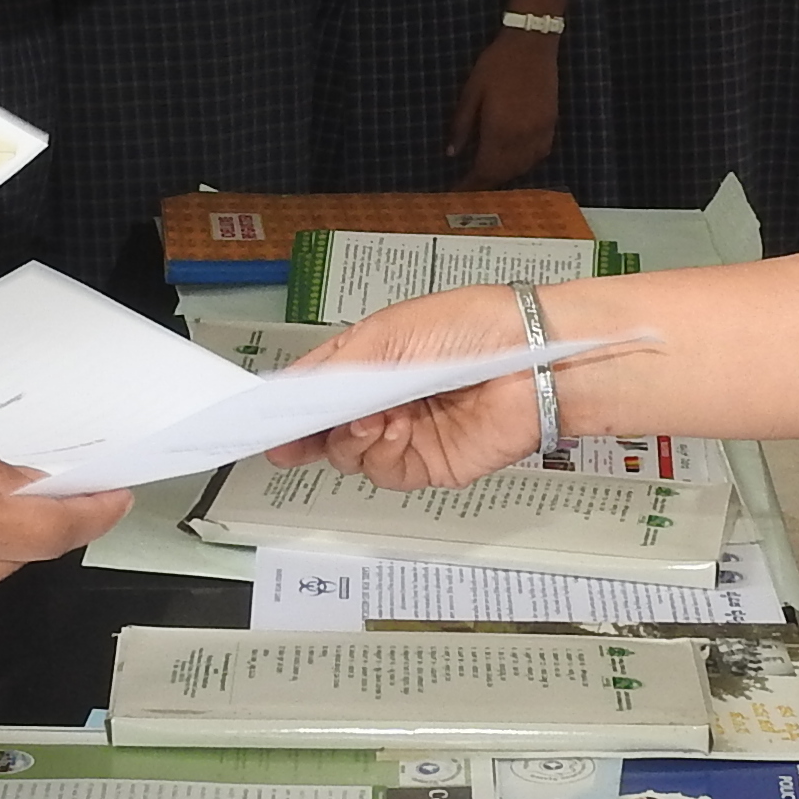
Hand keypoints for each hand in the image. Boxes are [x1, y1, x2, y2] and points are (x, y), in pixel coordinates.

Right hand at [273, 284, 551, 485]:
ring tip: (378, 414)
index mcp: (371, 360)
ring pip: (350, 456)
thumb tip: (296, 398)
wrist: (534, 358)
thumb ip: (337, 369)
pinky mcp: (430, 463)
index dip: (289, 408)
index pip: (316, 389)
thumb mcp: (389, 333)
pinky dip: (385, 453)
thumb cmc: (472, 327)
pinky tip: (400, 427)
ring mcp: (406, 433)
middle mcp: (385, 399)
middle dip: (315, 429)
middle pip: (325, 432)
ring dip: (354, 438)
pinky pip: (386, 471)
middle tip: (311, 424)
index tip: (264, 422)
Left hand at [443, 25, 559, 183]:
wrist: (531, 44)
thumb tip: (451, 154)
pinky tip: (514, 163)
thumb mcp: (471, 92)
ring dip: (504, 177)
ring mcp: (540, 133)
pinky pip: (538, 156)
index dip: (469, 184)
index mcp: (499, 131)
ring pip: (522, 168)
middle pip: (503, 173)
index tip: (456, 192)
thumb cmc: (496, 65)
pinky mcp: (551, 125)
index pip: (483, 169)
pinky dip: (524, 164)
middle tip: (469, 187)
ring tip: (488, 177)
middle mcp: (522, 139)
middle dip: (485, 184)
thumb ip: (462, 126)